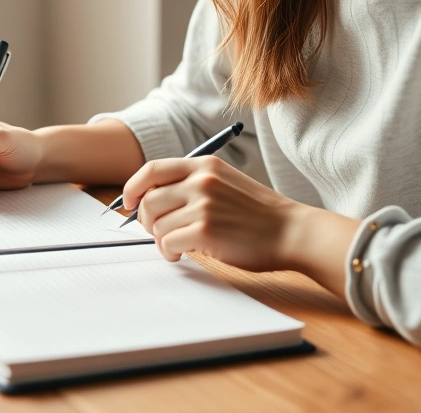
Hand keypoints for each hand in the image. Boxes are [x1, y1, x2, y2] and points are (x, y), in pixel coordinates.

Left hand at [122, 155, 303, 270]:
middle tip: (157, 233)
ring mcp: (203, 205)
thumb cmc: (258, 214)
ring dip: (160, 241)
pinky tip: (181, 255)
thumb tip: (149, 199)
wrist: (291, 232)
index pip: (151, 169)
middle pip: (148, 200)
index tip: (129, 203)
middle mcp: (201, 181)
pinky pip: (167, 243)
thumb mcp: (225, 182)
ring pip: (156, 225)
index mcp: (204, 166)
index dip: (133, 188)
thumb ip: (191, 184)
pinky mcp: (204, 231)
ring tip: (176, 247)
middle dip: (145, 221)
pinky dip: (168, 252)